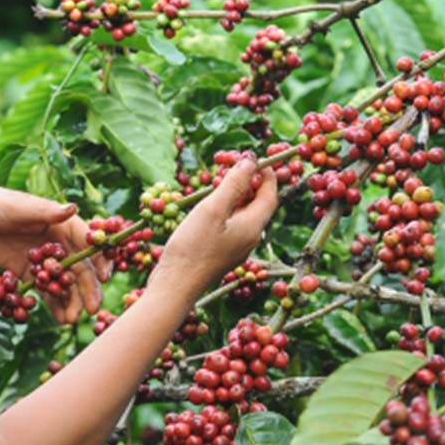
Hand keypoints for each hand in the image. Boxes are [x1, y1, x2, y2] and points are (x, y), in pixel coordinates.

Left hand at [0, 187, 108, 323]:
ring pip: (65, 283)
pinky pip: (46, 291)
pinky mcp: (30, 274)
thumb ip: (45, 212)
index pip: (87, 242)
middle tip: (92, 310)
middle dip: (87, 289)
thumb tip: (72, 208)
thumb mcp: (19, 208)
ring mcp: (45, 261)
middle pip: (80, 268)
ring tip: (71, 319)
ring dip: (72, 301)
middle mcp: (58, 243)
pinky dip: (54, 304)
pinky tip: (60, 318)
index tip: (104, 277)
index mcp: (61, 223)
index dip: (98, 259)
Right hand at [151, 158, 277, 296]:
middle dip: (249, 182)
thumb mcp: (212, 210)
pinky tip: (207, 208)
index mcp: (253, 227)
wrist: (175, 286)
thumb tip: (250, 161)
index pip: (270, 195)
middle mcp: (249, 238)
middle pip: (258, 204)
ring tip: (217, 182)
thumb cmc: (193, 248)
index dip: (266, 174)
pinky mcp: (220, 254)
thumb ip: (233, 184)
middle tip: (231, 166)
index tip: (254, 157)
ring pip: (243, 215)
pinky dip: (225, 210)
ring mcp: (235, 248)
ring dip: (235, 196)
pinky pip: (230, 226)